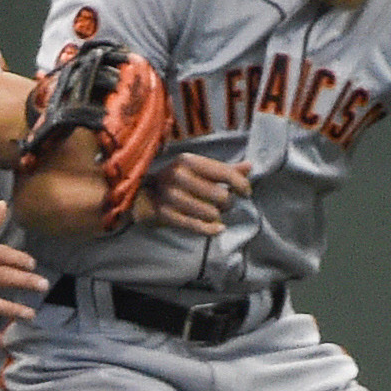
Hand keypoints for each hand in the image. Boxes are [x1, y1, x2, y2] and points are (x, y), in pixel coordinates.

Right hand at [132, 154, 251, 234]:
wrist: (140, 195)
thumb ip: (224, 169)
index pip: (224, 172)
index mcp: (188, 161)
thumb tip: (250, 166)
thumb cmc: (176, 181)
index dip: (241, 184)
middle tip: (225, 204)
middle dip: (228, 203)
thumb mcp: (197, 169)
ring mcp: (171, 197)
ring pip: (211, 213)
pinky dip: (212, 230)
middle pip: (221, 196)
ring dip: (218, 216)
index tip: (246, 192)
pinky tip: (218, 228)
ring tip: (215, 214)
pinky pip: (198, 227)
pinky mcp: (165, 215)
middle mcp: (179, 176)